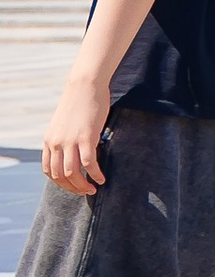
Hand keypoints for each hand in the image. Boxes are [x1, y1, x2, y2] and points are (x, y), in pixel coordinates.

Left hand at [42, 64, 110, 196]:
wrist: (84, 85)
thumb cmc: (78, 103)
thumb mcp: (63, 124)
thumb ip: (63, 139)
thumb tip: (72, 153)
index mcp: (49, 140)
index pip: (49, 171)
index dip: (61, 183)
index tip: (73, 186)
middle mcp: (56, 143)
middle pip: (60, 176)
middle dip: (73, 188)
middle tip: (86, 191)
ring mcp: (70, 141)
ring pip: (72, 174)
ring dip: (83, 186)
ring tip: (94, 188)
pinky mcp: (86, 138)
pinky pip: (89, 164)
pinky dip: (95, 175)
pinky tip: (102, 178)